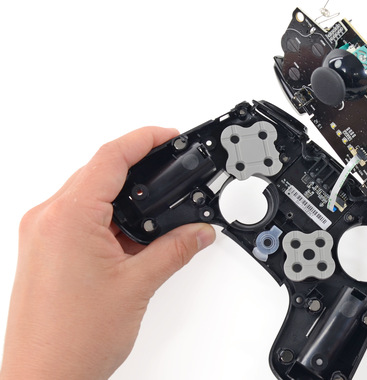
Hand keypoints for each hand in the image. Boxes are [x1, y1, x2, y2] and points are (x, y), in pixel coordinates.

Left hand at [0, 127, 215, 379]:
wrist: (43, 378)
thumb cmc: (71, 340)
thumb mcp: (137, 286)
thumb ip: (175, 250)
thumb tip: (198, 231)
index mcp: (67, 217)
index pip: (111, 157)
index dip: (145, 139)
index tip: (168, 136)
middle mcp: (48, 219)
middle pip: (100, 172)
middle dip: (139, 170)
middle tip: (171, 171)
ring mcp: (43, 234)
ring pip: (91, 195)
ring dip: (125, 199)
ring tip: (157, 215)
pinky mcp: (45, 249)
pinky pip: (81, 217)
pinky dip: (110, 220)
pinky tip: (134, 238)